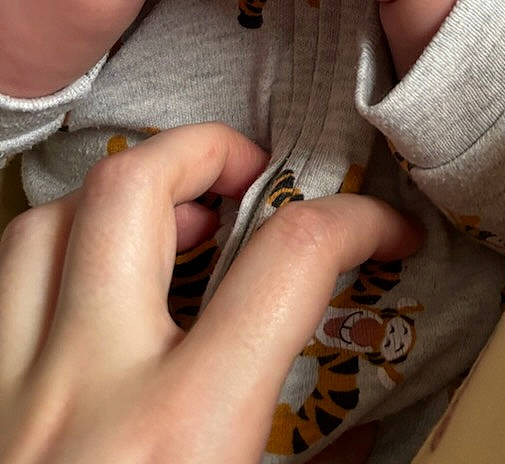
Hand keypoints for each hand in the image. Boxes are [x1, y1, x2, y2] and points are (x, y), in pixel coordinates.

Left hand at [0, 123, 419, 463]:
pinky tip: (89, 299)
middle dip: (205, 151)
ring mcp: (4, 402)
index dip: (357, 220)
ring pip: (39, 227)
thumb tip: (368, 439)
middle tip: (250, 178)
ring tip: (168, 222)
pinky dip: (45, 266)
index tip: (383, 233)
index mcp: (182, 435)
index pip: (289, 262)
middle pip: (133, 192)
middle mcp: (83, 395)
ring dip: (112, 202)